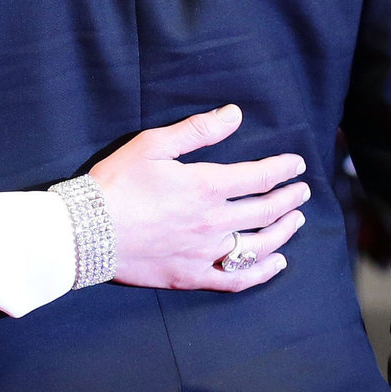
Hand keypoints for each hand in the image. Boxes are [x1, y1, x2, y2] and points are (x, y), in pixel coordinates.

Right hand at [91, 105, 309, 290]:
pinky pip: (238, 277)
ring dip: (285, 231)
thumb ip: (196, 130)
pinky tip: (277, 263)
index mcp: (206, 187)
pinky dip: (263, 271)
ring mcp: (207, 251)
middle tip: (302, 191)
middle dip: (289, 198)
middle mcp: (215, 221)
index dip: (282, 169)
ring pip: (261, 244)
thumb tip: (234, 114)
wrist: (88, 229)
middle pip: (266, 210)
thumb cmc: (117, 183)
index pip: (259, 177)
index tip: (296, 164)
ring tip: (296, 220)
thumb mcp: (152, 145)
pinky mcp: (194, 274)